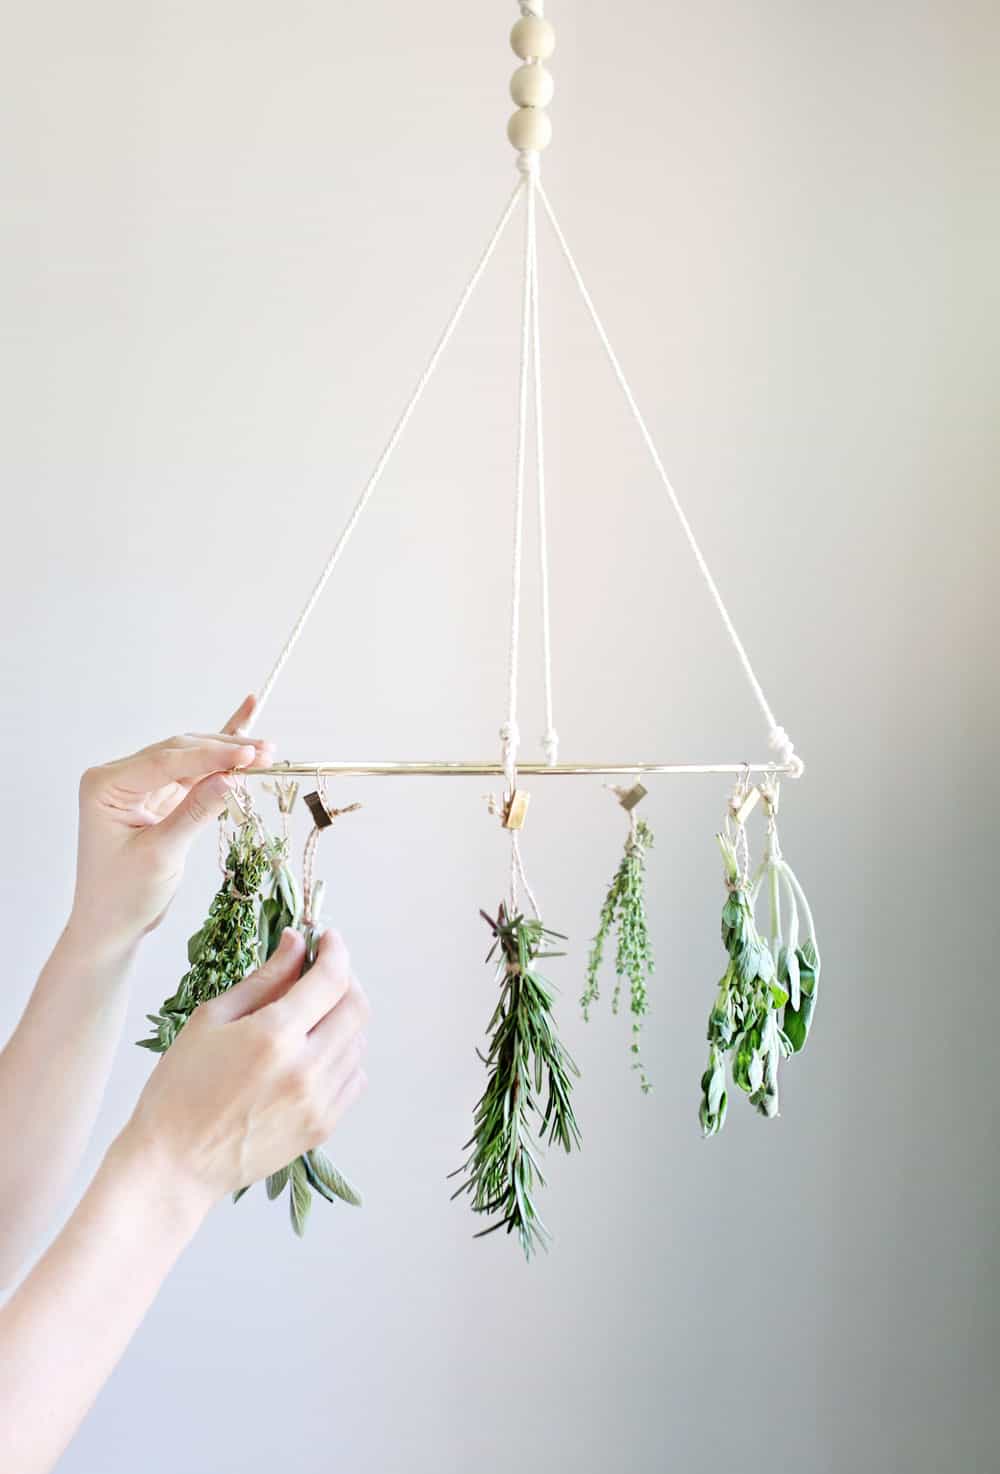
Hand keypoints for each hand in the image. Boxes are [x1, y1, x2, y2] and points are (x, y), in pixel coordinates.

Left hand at [69, 696, 274, 954]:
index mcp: (106, 785)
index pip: (165, 761)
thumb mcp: (161, 854)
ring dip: (228, 754)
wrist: (110, 925)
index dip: (210, 756)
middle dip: (225, 751)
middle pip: (180, 753)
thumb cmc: (123, 895)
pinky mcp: (159, 796)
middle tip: (267, 752)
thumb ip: (195, 812)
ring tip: (267, 751)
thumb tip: (233, 778)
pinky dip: (218, 755)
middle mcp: (120, 776)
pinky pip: (193, 771)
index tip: (250, 756)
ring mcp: (140, 784)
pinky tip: (243, 721)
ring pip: (191, 758)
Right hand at [123, 929, 368, 1203]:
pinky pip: (354, 1077)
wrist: (175, 1164)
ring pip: (359, 1042)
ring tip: (314, 1013)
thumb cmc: (181, 1087)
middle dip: (346, 979)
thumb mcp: (212, 1020)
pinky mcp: (323, 1127)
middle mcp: (307, 1069)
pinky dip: (344, 1055)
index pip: (331, 979)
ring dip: (345, 1017)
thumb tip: (297, 943)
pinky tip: (315, 1051)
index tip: (328, 938)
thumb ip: (264, 979)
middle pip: (357, 1007)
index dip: (336, 950)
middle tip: (323, 972)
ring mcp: (319, 1102)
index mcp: (275, 1036)